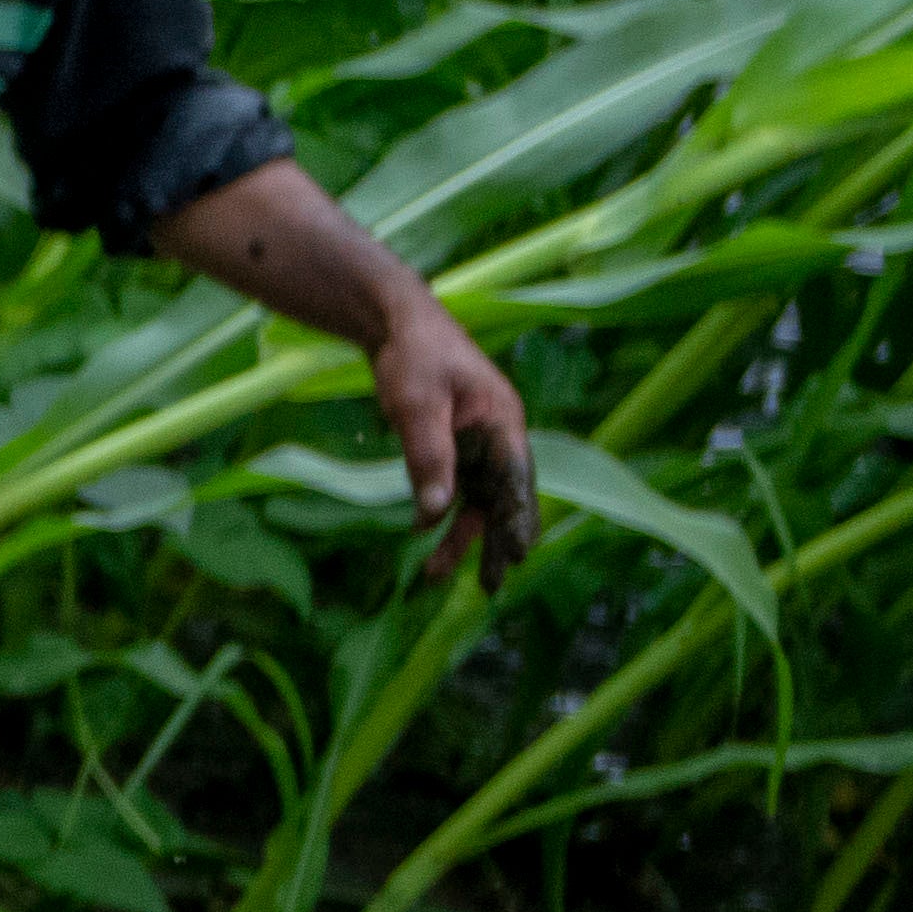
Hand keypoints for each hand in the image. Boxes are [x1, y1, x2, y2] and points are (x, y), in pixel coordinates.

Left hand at [380, 305, 538, 590]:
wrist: (397, 324)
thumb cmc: (416, 356)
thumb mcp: (418, 405)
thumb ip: (428, 456)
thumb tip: (434, 512)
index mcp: (502, 422)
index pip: (515, 480)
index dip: (515, 520)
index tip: (514, 556)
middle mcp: (497, 436)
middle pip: (503, 497)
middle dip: (497, 541)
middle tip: (490, 587)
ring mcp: (477, 442)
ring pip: (478, 498)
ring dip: (463, 535)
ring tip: (439, 576)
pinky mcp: (455, 445)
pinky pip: (457, 487)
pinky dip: (445, 513)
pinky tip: (428, 536)